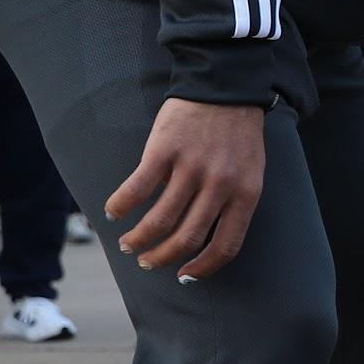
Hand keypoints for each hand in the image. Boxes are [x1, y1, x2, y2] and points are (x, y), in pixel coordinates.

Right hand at [107, 98, 266, 280]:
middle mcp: (220, 185)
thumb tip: (205, 240)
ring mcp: (191, 168)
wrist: (224, 88)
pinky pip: (137, 189)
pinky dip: (120, 206)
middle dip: (163, 257)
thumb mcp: (250, 172)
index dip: (203, 268)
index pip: (226, 246)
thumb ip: (233, 203)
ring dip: (138, 239)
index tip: (184, 276)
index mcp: (246, 194)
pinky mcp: (164, 151)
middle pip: (187, 238)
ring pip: (159, 220)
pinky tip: (112, 212)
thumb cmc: (237, 135)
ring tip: (128, 244)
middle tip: (147, 262)